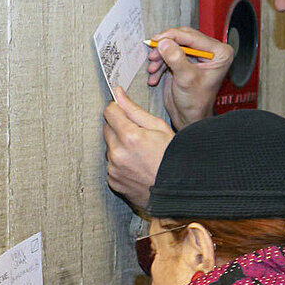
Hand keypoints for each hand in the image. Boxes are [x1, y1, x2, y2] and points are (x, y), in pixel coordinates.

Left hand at [103, 94, 173, 209]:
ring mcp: (114, 169)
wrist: (177, 190)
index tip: (124, 112)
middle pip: (107, 129)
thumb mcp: (159, 128)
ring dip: (120, 147)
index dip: (118, 109)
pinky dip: (120, 163)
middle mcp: (118, 154)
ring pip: (109, 148)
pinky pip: (111, 165)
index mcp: (130, 137)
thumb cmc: (174, 158)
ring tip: (141, 154)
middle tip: (139, 135)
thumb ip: (134, 110)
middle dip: (119, 128)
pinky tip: (137, 166)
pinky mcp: (113, 181)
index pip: (110, 112)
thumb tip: (118, 94)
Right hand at [144, 26, 232, 125]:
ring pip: (174, 46)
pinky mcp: (185, 61)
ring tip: (152, 69)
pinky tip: (154, 77)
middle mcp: (210, 51)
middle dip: (165, 48)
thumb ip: (176, 59)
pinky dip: (160, 64)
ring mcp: (197, 56)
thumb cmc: (195, 102)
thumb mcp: (186, 79)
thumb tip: (164, 42)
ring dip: (160, 57)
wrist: (189, 117)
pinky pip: (169, 55)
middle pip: (182, 38)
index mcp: (219, 52)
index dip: (173, 36)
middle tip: (153, 54)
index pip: (193, 37)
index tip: (157, 40)